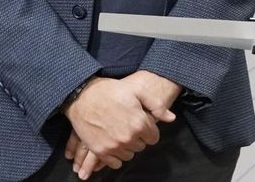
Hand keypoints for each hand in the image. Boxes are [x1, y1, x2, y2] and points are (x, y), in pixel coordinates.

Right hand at [64, 72, 178, 178]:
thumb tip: (171, 118)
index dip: (149, 130)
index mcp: (139, 123)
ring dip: (127, 146)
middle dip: (138, 138)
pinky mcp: (100, 151)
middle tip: (129, 126)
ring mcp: (113, 146)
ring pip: (129, 155)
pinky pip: (115, 163)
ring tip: (121, 133)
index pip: (154, 138)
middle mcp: (128, 138)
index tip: (142, 124)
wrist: (83, 96)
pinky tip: (113, 143)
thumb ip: (157, 105)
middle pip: (141, 146)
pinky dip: (116, 156)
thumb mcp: (138, 91)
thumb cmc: (111, 91)